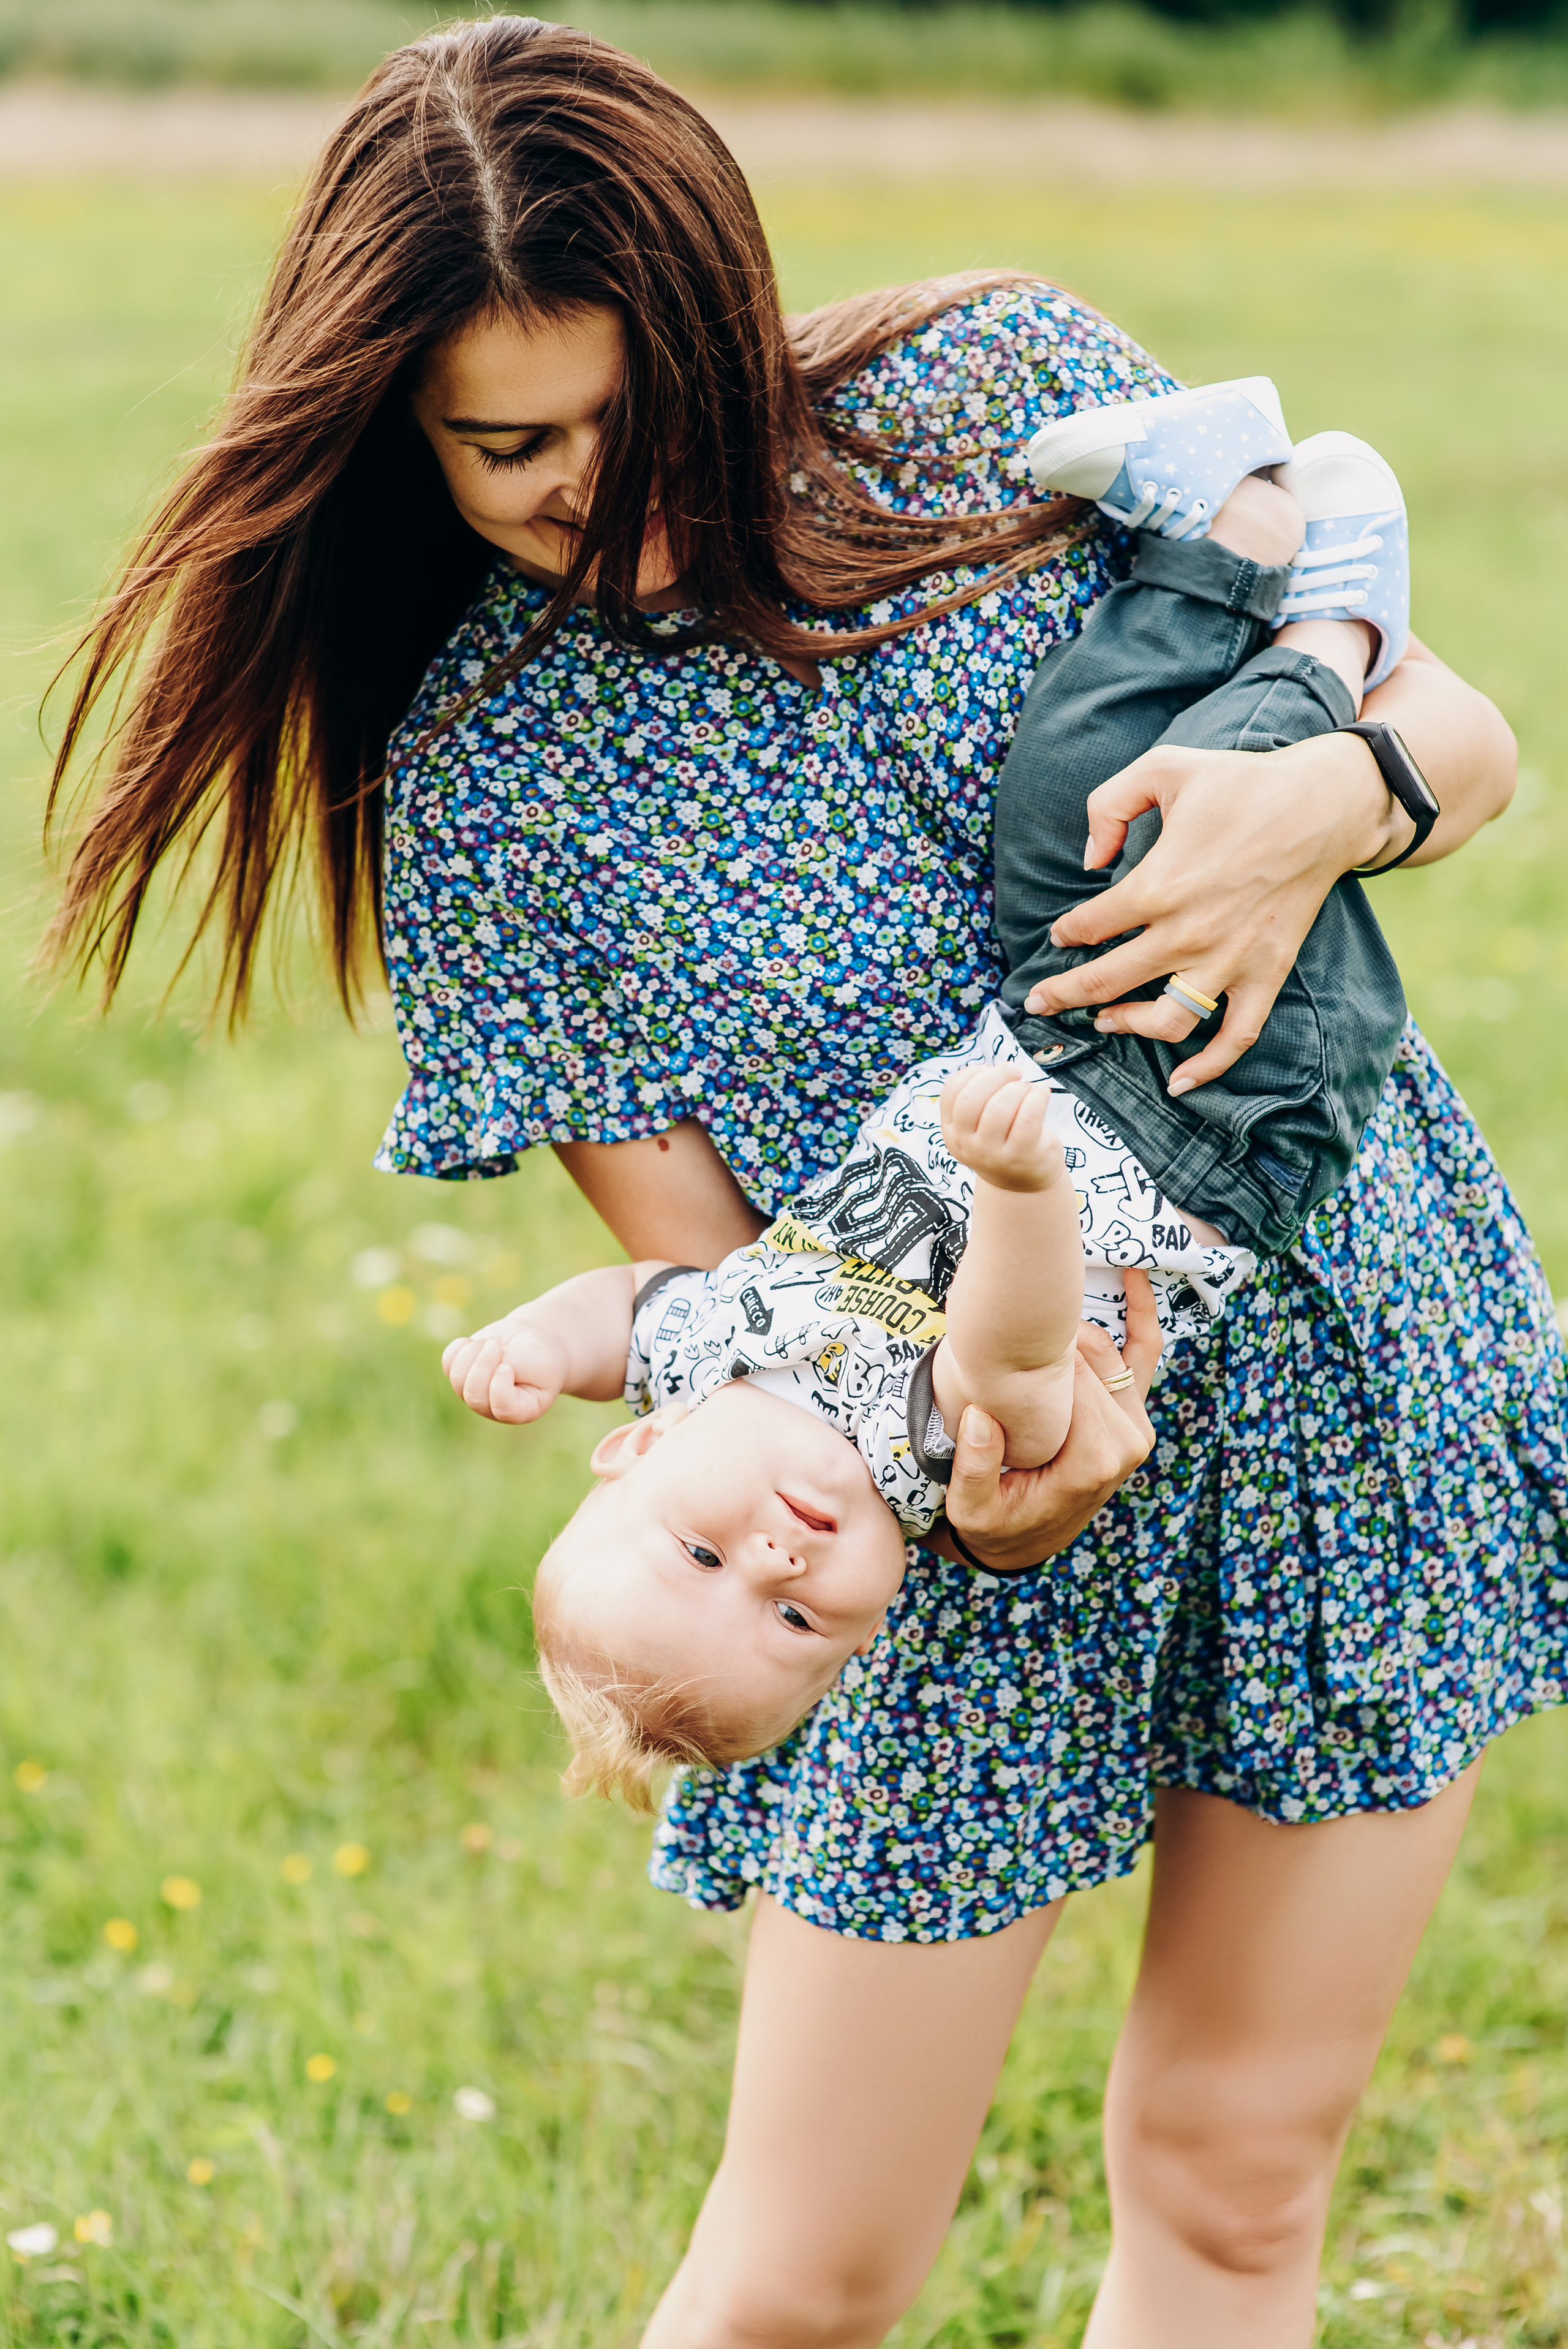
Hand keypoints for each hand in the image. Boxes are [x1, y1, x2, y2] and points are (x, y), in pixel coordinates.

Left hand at [442, 1314, 567, 1425]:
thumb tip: (479, 1360)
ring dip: (473, 1352)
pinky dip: (462, 1346)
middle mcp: (494, 1407)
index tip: (508, 1365)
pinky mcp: (463, 1375)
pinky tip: (480, 1342)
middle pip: (473, 1395)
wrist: (533, 1341)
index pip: (502, 1408)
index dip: (499, 1385)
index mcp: (521, 1410)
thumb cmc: (542, 1355)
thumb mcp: (539, 1359)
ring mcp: (475, 1393)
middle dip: (482, 1364)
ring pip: (458, 1377)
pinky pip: (449, 1361)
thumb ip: (514, 1364)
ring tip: (493, 1342)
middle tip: (496, 1344)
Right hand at [939, 1065, 1065, 1192]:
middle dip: (996, 1075)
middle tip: (1015, 1072)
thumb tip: (1000, 1069)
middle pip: (971, 1098)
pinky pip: (1027, 1117)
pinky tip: (1042, 1094)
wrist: (1023, 1183)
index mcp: (951, 1132)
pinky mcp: (1021, 1156)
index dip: (973, 1072)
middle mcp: (966, 1145)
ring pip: (999, 1106)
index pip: (952, 1091)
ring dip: (1019, 1088)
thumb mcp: (978, 1125)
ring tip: (1029, 1089)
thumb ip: (978, 1098)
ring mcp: (992, 1154)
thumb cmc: (1003, 1141)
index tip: (992, 1071)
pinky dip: (1037, 1096)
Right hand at [941, 1269, 1159, 1570]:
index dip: (1035, 1358)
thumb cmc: (997, 1522)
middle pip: (1089, 1361)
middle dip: (1050, 1341)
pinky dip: (1142, 1313)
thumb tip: (977, 1417)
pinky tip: (1133, 1274)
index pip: (1068, 1383)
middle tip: (1009, 1320)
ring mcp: (1136, 1427)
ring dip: (1076, 1326)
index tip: (998, 1343)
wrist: (1027, 1541)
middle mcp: (1126, 1443)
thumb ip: (974, 1470)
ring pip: (1109, 1350)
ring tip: (1040, 1299)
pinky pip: (1144, 1354)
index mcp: (1092, 1462)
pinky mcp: (1134, 1415)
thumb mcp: (972, 1509)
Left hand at [1023, 731, 1402, 1092]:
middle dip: (1063, 994)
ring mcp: (1230, 961)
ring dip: (1125, 1026)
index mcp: (1158, 885)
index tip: (1060, 936)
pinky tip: (1178, 1083)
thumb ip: (1108, 804)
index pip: (1089, 927)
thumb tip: (1088, 861)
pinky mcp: (1265, 975)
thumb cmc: (1242, 783)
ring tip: (1102, 1020)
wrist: (1324, 805)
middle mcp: (1189, 934)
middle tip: (1039, 1001)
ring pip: (1164, 1020)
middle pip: (1107, 981)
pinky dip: (1207, 1067)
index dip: (1065, 934)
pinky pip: (1235, 1037)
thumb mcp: (1164, 766)